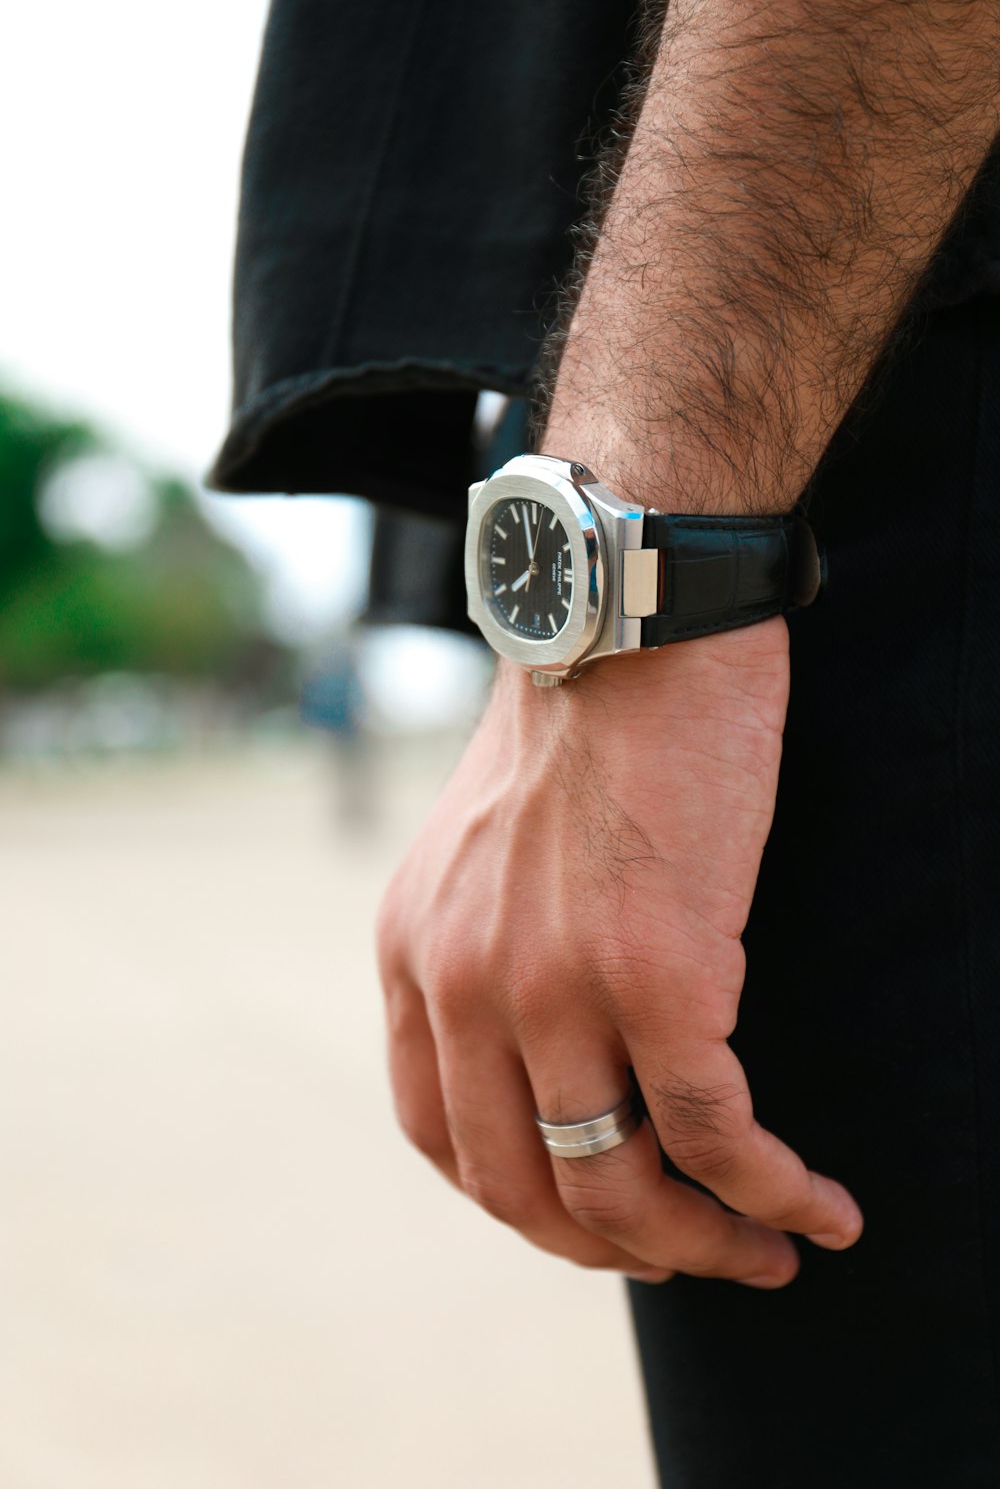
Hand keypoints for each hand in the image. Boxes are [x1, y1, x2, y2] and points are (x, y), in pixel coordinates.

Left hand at [376, 618, 862, 1285]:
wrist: (635, 616)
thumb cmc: (584, 716)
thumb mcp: (488, 842)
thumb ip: (492, 941)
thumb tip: (561, 1038)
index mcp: (417, 951)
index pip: (442, 1136)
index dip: (526, 1202)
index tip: (598, 1215)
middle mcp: (464, 983)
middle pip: (524, 1188)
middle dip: (616, 1249)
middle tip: (693, 1257)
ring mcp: (553, 986)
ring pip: (621, 1188)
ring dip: (703, 1247)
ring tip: (768, 1252)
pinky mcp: (658, 975)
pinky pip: (715, 1136)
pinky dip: (772, 1194)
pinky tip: (822, 1208)